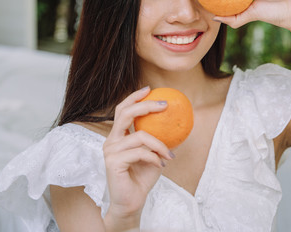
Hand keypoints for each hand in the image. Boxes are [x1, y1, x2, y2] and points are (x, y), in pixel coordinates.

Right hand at [102, 87, 173, 229]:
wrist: (132, 201)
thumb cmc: (142, 177)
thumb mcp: (155, 154)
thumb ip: (160, 138)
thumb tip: (179, 123)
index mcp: (118, 136)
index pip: (122, 110)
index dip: (134, 97)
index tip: (150, 89)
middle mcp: (111, 140)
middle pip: (125, 113)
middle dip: (146, 105)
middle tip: (165, 105)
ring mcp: (110, 151)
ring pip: (140, 136)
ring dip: (160, 144)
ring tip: (169, 154)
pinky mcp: (113, 162)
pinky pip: (140, 152)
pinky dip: (154, 157)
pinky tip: (161, 164)